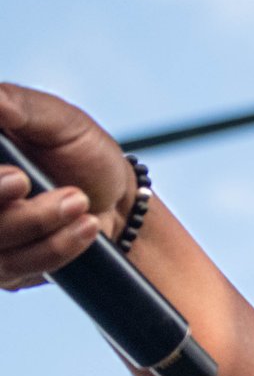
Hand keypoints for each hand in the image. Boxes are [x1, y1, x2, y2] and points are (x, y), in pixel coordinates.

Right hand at [0, 84, 138, 290]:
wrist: (119, 204)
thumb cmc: (84, 154)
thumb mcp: (59, 121)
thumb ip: (22, 107)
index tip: (18, 178)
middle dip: (17, 209)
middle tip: (57, 190)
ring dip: (40, 223)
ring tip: (81, 203)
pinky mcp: (5, 268)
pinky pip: (16, 267)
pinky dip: (55, 248)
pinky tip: (87, 228)